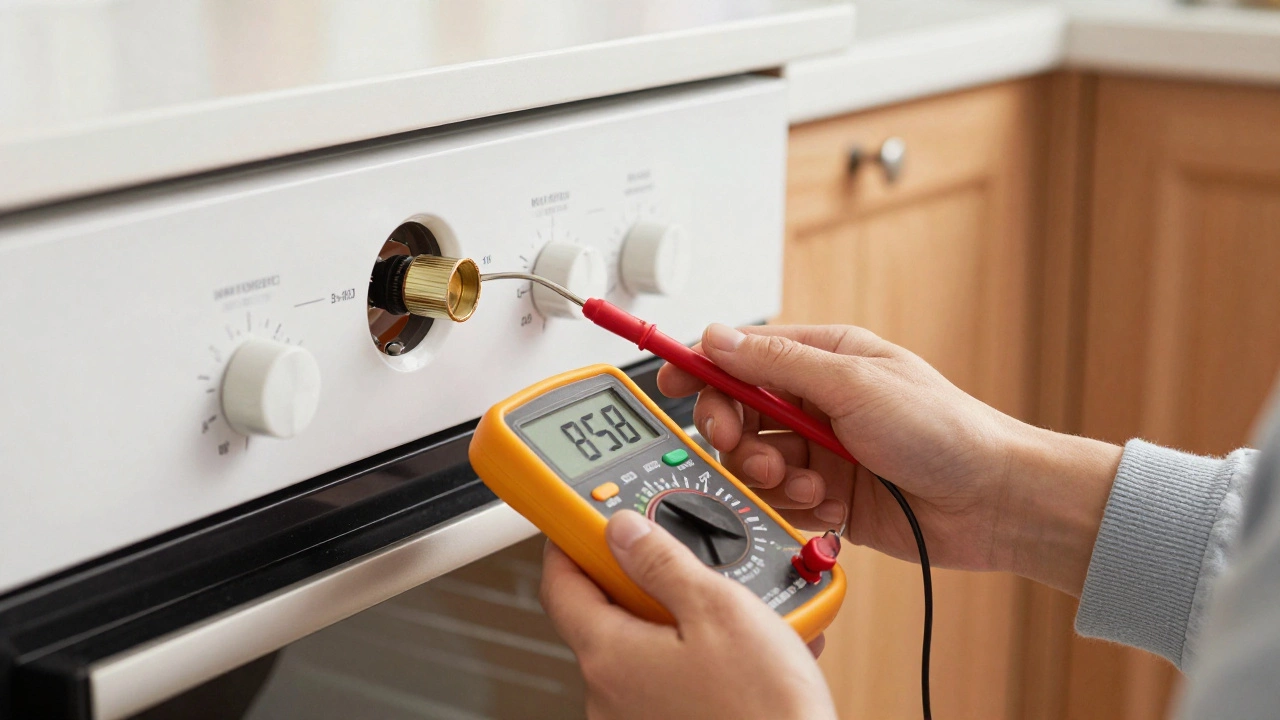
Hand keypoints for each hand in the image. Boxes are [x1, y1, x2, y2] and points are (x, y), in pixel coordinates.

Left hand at [540, 510, 836, 719]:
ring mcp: (635, 717)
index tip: (586, 517)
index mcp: (609, 654)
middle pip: (606, 611)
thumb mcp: (719, 609)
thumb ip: (663, 561)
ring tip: (733, 607)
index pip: (560, 583)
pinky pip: (670, 677)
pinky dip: (698, 654)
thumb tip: (624, 529)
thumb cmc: (763, 709)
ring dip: (680, 617)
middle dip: (645, 577)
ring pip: (645, 644)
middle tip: (681, 556)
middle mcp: (609, 693)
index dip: (570, 540)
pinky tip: (743, 646)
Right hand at [657, 324, 1122, 595]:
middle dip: (735, 435)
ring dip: (769, 477)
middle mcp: (817, 404)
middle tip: (749, 449)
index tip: (667, 383)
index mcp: (823, 360)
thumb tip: (717, 337)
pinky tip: (829, 505)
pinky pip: (780, 501)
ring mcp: (822, 453)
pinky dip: (795, 506)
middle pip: (738, 414)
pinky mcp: (829, 498)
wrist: (994, 502)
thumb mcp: (854, 384)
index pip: (741, 355)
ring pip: (754, 463)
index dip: (700, 368)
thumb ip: (777, 362)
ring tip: (806, 483)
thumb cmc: (945, 430)